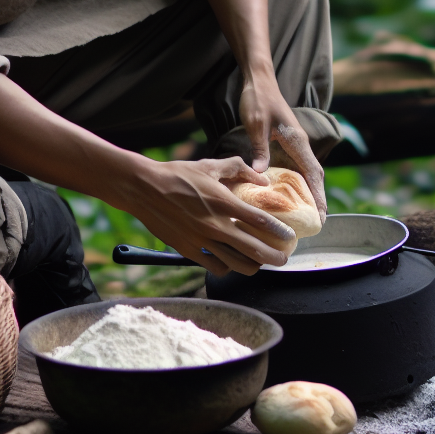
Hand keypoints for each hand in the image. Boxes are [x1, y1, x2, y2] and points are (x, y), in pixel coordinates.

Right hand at [123, 156, 297, 277]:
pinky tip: (233, 263)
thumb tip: (263, 179)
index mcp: (223, 202)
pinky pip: (214, 266)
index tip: (290, 238)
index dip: (278, 232)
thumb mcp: (212, 165)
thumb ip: (240, 169)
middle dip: (272, 257)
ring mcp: (200, 240)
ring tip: (260, 264)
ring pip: (235, 263)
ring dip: (252, 266)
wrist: (144, 188)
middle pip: (252, 248)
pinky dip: (227, 268)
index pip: (259, 221)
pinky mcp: (187, 250)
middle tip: (283, 259)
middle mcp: (214, 224)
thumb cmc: (179, 174)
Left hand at [240, 71, 326, 222]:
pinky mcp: (288, 142)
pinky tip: (292, 193)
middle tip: (318, 222)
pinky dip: (300, 181)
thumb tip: (260, 174)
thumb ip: (260, 148)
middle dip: (318, 198)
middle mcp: (300, 143)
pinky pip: (298, 166)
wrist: (259, 80)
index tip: (322, 214)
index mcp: (297, 140)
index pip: (313, 172)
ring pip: (308, 171)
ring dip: (310, 191)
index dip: (318, 195)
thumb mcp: (256, 124)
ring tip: (308, 214)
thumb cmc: (258, 100)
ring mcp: (295, 142)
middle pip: (314, 175)